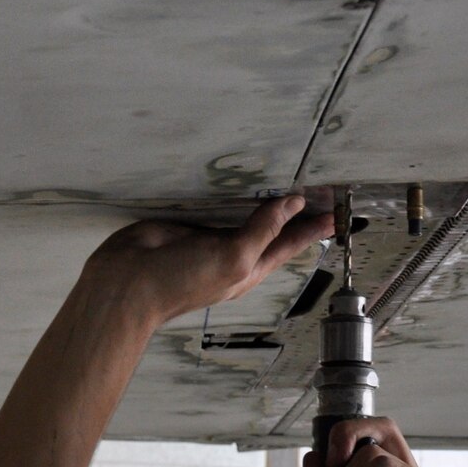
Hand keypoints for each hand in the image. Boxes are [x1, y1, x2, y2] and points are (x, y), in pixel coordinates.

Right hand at [80, 195, 332, 327]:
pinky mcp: (190, 225)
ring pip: (247, 216)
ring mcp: (212, 239)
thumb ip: (263, 229)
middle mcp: (234, 254)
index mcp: (250, 267)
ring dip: (267, 202)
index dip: (315, 228)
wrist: (129, 282)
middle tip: (322, 191)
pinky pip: (219, 206)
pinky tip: (244, 184)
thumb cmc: (180, 281)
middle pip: (273, 230)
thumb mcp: (233, 257)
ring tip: (292, 184)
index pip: (291, 244)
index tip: (338, 212)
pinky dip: (235, 195)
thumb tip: (292, 204)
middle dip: (297, 214)